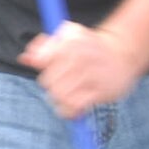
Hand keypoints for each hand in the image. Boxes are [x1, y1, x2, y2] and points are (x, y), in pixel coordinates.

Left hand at [19, 22, 144, 118]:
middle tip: (60, 83)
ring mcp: (92, 74)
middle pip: (48, 81)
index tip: (50, 67)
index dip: (42, 66)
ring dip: (58, 100)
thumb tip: (25, 59)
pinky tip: (71, 107)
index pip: (42, 60)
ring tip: (64, 96)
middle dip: (50, 85)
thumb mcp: (68, 37)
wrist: (123, 53)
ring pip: (59, 95)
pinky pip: (74, 107)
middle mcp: (81, 57)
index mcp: (70, 42)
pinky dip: (68, 111)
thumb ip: (44, 46)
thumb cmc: (89, 46)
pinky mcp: (101, 91)